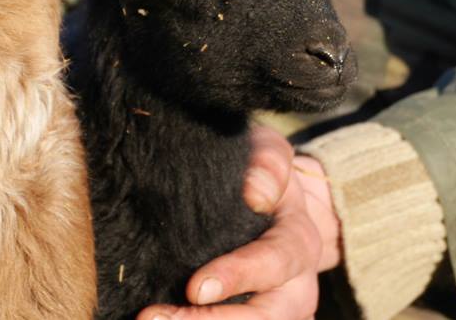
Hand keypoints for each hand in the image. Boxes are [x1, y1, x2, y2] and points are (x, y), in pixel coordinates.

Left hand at [138, 125, 340, 319]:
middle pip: (267, 317)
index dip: (237, 277)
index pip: (274, 263)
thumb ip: (269, 163)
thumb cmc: (260, 171)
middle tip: (156, 318)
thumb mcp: (268, 152)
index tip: (196, 288)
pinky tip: (160, 318)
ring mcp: (275, 306)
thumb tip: (256, 195)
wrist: (267, 195)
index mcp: (298, 241)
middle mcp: (295, 284)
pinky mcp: (248, 313)